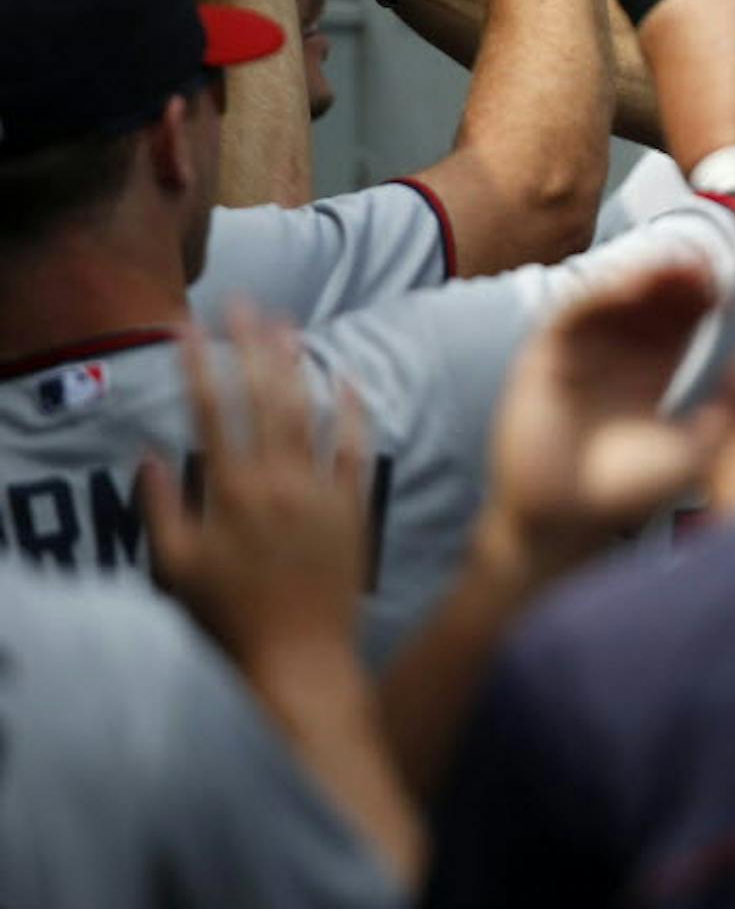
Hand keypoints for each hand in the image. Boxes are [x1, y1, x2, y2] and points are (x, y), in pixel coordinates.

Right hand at [143, 303, 368, 674]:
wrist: (300, 660)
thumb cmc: (229, 621)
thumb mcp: (176, 570)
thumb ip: (159, 509)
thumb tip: (149, 454)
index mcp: (229, 494)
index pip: (210, 411)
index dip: (197, 363)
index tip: (187, 326)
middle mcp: (278, 484)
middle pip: (264, 397)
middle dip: (251, 345)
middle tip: (244, 303)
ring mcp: (320, 493)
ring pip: (308, 413)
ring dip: (296, 365)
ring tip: (286, 324)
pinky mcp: (352, 508)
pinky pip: (354, 448)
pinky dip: (350, 411)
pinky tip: (345, 378)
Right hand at [482, 255, 734, 578]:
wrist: (568, 520)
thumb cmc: (629, 494)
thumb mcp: (696, 449)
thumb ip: (729, 409)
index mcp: (650, 372)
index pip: (678, 321)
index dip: (701, 299)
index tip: (726, 289)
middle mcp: (615, 355)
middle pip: (649, 301)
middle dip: (677, 281)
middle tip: (705, 268)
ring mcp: (579, 352)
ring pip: (614, 299)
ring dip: (643, 278)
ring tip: (675, 269)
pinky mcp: (544, 356)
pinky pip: (572, 313)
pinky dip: (600, 293)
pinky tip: (630, 285)